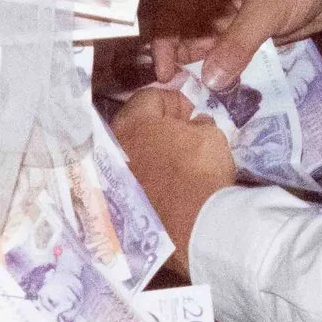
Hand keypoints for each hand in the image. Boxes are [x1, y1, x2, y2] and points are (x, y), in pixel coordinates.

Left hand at [112, 88, 237, 280]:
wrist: (193, 224)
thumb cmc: (200, 170)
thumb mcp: (210, 135)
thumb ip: (198, 125)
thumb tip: (196, 125)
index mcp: (132, 122)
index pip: (151, 97)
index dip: (175, 102)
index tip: (192, 115)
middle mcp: (113, 147)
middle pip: (135, 126)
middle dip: (157, 128)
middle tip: (183, 137)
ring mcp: (111, 178)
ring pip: (131, 155)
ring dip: (150, 154)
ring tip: (175, 164)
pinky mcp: (118, 204)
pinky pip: (132, 182)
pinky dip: (146, 181)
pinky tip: (166, 187)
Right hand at [148, 0, 321, 89]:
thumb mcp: (266, 12)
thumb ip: (238, 44)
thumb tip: (210, 79)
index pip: (172, 10)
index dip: (163, 39)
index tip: (164, 70)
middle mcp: (213, 2)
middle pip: (183, 34)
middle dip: (177, 62)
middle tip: (174, 93)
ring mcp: (230, 22)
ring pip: (203, 49)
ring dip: (197, 73)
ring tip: (190, 98)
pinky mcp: (247, 39)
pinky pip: (226, 59)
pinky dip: (219, 75)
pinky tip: (212, 94)